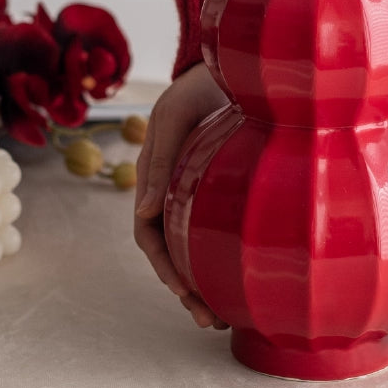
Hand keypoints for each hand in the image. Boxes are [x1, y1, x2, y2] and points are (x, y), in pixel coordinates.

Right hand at [134, 62, 229, 328]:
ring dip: (206, 280)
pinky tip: (244, 276)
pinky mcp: (226, 189)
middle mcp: (175, 191)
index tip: (185, 292)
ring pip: (197, 245)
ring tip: (227, 316)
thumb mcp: (176, 114)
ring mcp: (201, 191)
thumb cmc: (201, 86)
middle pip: (174, 250)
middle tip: (211, 321)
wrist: (237, 65)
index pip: (150, 232)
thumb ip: (160, 159)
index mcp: (156, 177)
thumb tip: (143, 213)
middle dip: (187, 288)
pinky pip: (221, 228)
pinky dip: (226, 255)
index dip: (164, 265)